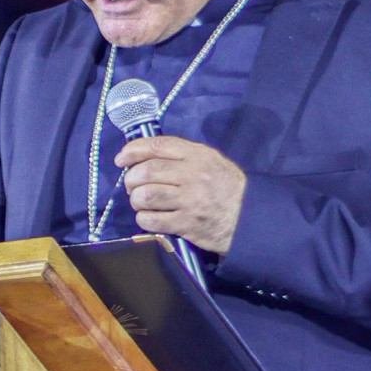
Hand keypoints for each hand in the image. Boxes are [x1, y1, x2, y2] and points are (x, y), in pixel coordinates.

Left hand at [114, 135, 247, 254]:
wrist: (250, 218)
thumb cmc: (227, 187)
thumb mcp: (211, 161)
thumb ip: (183, 155)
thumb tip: (146, 157)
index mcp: (198, 155)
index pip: (158, 146)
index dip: (133, 150)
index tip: (121, 158)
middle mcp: (193, 175)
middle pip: (147, 171)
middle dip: (131, 179)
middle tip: (132, 186)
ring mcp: (189, 201)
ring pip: (146, 195)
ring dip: (136, 200)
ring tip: (140, 202)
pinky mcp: (187, 224)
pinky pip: (152, 220)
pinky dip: (143, 218)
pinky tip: (149, 217)